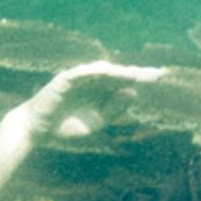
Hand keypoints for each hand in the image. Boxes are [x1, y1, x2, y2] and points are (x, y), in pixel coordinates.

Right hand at [18, 60, 163, 140]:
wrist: (39, 130)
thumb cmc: (67, 125)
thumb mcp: (97, 120)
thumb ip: (114, 108)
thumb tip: (134, 92)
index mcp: (101, 90)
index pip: (125, 81)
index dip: (141, 77)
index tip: (161, 76)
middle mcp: (93, 80)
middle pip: (118, 73)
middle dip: (137, 73)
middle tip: (157, 74)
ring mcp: (79, 77)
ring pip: (103, 71)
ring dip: (120, 71)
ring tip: (136, 74)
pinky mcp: (65, 78)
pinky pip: (82, 72)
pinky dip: (95, 71)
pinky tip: (110, 72)